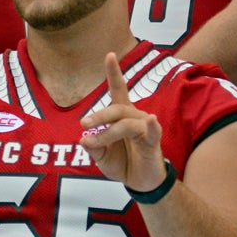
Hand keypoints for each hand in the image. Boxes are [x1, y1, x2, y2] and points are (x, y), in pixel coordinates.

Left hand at [79, 53, 167, 191]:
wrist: (140, 182)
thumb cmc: (122, 163)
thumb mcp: (102, 157)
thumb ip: (93, 148)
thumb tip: (83, 140)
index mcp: (121, 116)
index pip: (118, 90)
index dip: (114, 73)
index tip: (109, 54)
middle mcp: (134, 117)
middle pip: (117, 108)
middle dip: (99, 115)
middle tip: (83, 125)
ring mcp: (144, 129)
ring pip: (125, 123)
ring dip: (107, 133)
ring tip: (94, 143)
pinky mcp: (153, 142)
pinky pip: (151, 132)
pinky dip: (151, 126)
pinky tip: (151, 119)